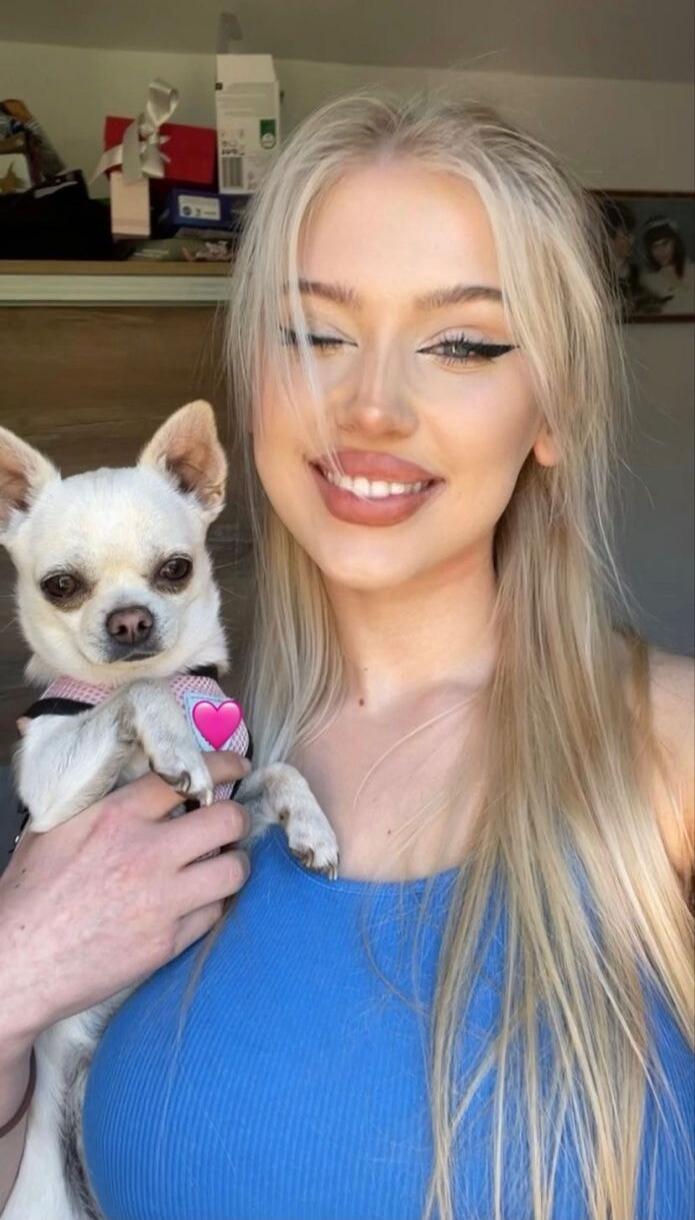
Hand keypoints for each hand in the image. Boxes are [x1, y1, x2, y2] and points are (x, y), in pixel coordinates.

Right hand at [0, 751, 250, 1054]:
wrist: (19, 962)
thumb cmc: (30, 893)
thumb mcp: (56, 827)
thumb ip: (103, 800)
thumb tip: (142, 782)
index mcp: (118, 816)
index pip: (187, 776)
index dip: (221, 766)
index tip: (235, 768)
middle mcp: (147, 853)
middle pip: (227, 821)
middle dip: (234, 818)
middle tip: (228, 823)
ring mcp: (162, 900)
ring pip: (233, 870)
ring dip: (231, 863)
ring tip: (219, 864)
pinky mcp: (167, 942)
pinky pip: (213, 913)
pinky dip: (210, 904)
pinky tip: (196, 901)